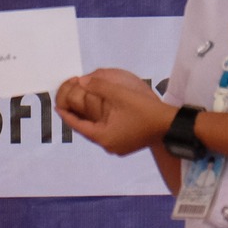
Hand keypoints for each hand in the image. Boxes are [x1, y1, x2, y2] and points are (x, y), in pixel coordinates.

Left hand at [55, 69, 170, 155]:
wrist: (171, 125)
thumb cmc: (145, 111)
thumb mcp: (120, 95)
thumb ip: (100, 86)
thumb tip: (82, 81)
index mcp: (104, 137)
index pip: (78, 126)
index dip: (67, 115)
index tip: (57, 107)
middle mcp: (109, 146)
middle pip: (87, 130)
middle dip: (78, 117)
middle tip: (67, 105)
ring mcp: (119, 147)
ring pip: (98, 132)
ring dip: (90, 120)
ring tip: (82, 108)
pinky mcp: (127, 144)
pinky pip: (108, 132)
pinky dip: (101, 123)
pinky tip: (102, 113)